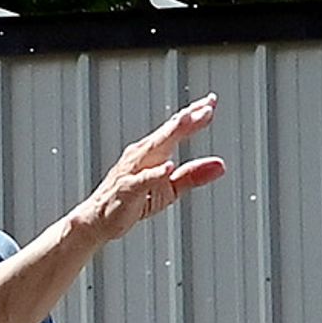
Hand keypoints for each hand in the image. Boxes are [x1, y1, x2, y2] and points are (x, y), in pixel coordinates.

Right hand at [67, 99, 226, 246]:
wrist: (100, 219)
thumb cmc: (134, 199)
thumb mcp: (171, 189)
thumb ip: (194, 175)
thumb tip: (220, 165)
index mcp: (154, 151)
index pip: (175, 128)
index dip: (194, 115)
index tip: (212, 102)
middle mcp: (142, 154)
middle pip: (167, 132)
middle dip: (186, 119)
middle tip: (206, 107)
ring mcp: (132, 170)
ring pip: (154, 148)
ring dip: (171, 134)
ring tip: (188, 121)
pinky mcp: (127, 189)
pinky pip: (143, 179)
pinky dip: (155, 173)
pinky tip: (169, 167)